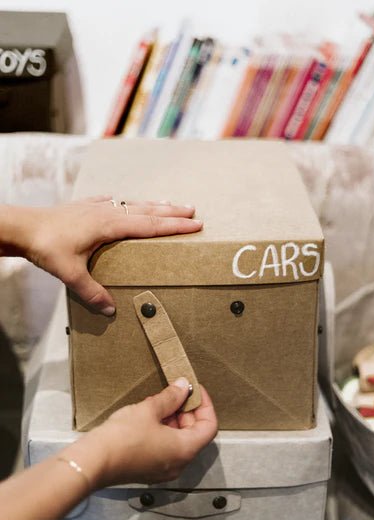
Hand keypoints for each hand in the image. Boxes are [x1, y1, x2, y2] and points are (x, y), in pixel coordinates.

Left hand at [21, 196, 201, 314]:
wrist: (22, 227)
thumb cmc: (46, 246)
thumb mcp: (70, 273)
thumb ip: (92, 291)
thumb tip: (109, 309)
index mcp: (109, 225)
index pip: (150, 226)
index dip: (174, 226)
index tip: (195, 225)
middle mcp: (108, 212)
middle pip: (148, 211)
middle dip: (172, 213)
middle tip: (194, 212)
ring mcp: (97, 207)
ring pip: (133, 204)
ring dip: (154, 205)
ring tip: (172, 204)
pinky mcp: (85, 206)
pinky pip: (113, 201)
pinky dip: (126, 201)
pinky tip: (126, 200)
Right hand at [63, 379, 217, 487]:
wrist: (93, 462)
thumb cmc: (123, 437)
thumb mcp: (149, 410)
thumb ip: (171, 397)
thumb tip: (183, 386)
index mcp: (185, 450)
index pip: (209, 426)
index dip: (205, 405)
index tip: (194, 390)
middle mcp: (179, 463)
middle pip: (194, 433)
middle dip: (187, 410)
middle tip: (175, 392)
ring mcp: (163, 469)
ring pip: (178, 440)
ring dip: (173, 419)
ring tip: (158, 402)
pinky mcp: (149, 470)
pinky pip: (165, 448)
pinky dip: (163, 430)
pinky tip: (148, 415)